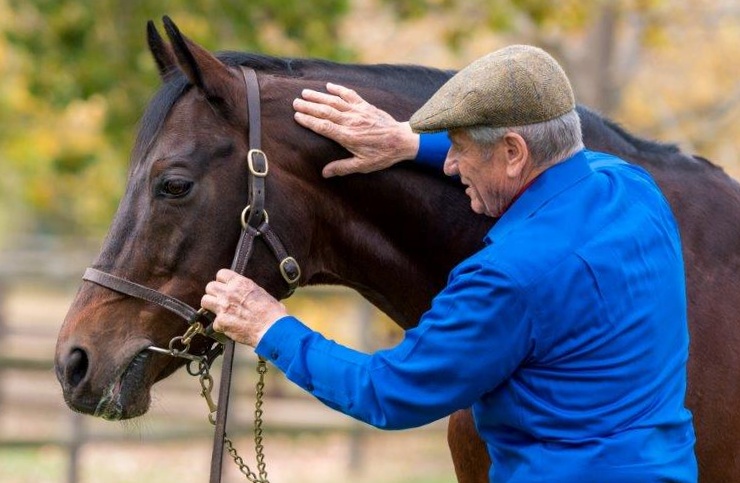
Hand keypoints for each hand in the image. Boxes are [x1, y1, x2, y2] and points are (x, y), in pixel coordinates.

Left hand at [201, 269, 287, 347]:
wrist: (271, 328)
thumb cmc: (271, 312)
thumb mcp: (260, 292)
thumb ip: (246, 290)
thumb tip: (243, 292)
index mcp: (240, 283)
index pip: (221, 274)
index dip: (222, 281)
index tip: (225, 286)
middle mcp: (228, 293)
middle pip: (210, 286)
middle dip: (214, 293)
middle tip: (220, 299)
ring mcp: (223, 307)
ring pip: (205, 301)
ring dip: (211, 306)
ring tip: (219, 310)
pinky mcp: (221, 322)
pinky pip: (213, 322)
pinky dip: (220, 325)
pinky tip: (228, 326)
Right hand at [293, 82, 419, 176]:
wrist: (403, 140)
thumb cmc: (383, 155)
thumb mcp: (363, 166)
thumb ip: (343, 168)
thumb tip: (325, 173)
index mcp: (348, 137)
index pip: (323, 127)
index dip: (309, 121)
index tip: (297, 116)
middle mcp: (351, 121)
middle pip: (325, 111)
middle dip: (309, 106)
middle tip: (295, 102)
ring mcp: (359, 112)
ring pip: (335, 101)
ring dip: (319, 96)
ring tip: (305, 92)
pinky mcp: (366, 106)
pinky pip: (350, 95)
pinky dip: (339, 89)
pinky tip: (329, 85)